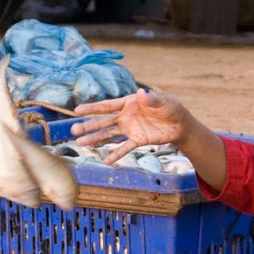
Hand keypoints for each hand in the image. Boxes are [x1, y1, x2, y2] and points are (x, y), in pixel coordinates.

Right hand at [73, 89, 196, 162]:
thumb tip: (141, 93)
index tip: (77, 111)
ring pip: (109, 135)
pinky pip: (124, 148)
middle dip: (88, 126)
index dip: (92, 108)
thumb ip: (151, 100)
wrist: (180, 124)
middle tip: (73, 131)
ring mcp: (130, 129)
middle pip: (103, 122)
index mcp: (129, 103)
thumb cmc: (171, 108)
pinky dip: (115, 154)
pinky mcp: (138, 140)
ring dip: (95, 139)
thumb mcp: (163, 101)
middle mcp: (125, 117)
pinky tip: (105, 161)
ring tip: (80, 144)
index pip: (107, 106)